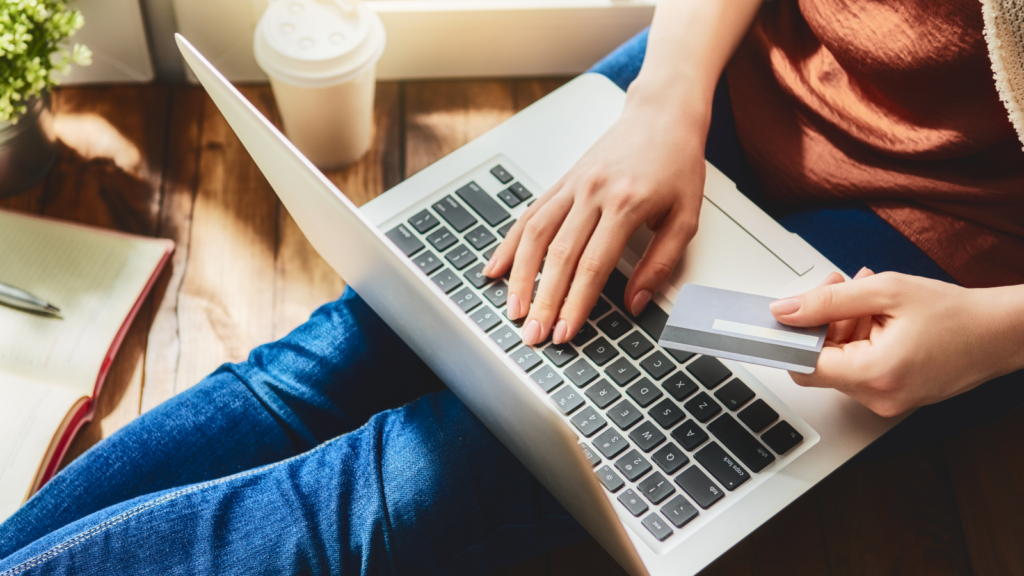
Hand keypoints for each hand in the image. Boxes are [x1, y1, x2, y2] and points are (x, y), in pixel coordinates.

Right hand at [483, 93, 707, 345]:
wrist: (661, 113)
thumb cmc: (677, 163)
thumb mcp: (687, 217)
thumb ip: (661, 263)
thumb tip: (636, 302)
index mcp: (626, 203)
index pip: (594, 265)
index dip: (576, 303)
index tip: (566, 331)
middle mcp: (593, 193)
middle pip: (559, 256)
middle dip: (544, 301)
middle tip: (534, 334)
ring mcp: (572, 185)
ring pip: (536, 236)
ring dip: (521, 277)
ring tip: (514, 309)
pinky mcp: (561, 181)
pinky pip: (529, 215)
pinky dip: (511, 244)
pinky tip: (497, 268)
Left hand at [770, 270, 1023, 416]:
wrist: (1002, 334)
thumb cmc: (956, 313)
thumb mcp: (885, 291)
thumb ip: (828, 300)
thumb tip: (785, 310)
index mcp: (873, 375)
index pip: (804, 365)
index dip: (790, 337)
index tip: (781, 317)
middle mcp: (876, 397)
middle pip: (821, 361)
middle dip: (823, 320)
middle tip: (841, 287)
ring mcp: (885, 401)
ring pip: (840, 361)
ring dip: (843, 325)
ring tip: (868, 296)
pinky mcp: (893, 396)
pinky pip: (860, 367)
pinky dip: (861, 339)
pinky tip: (879, 315)